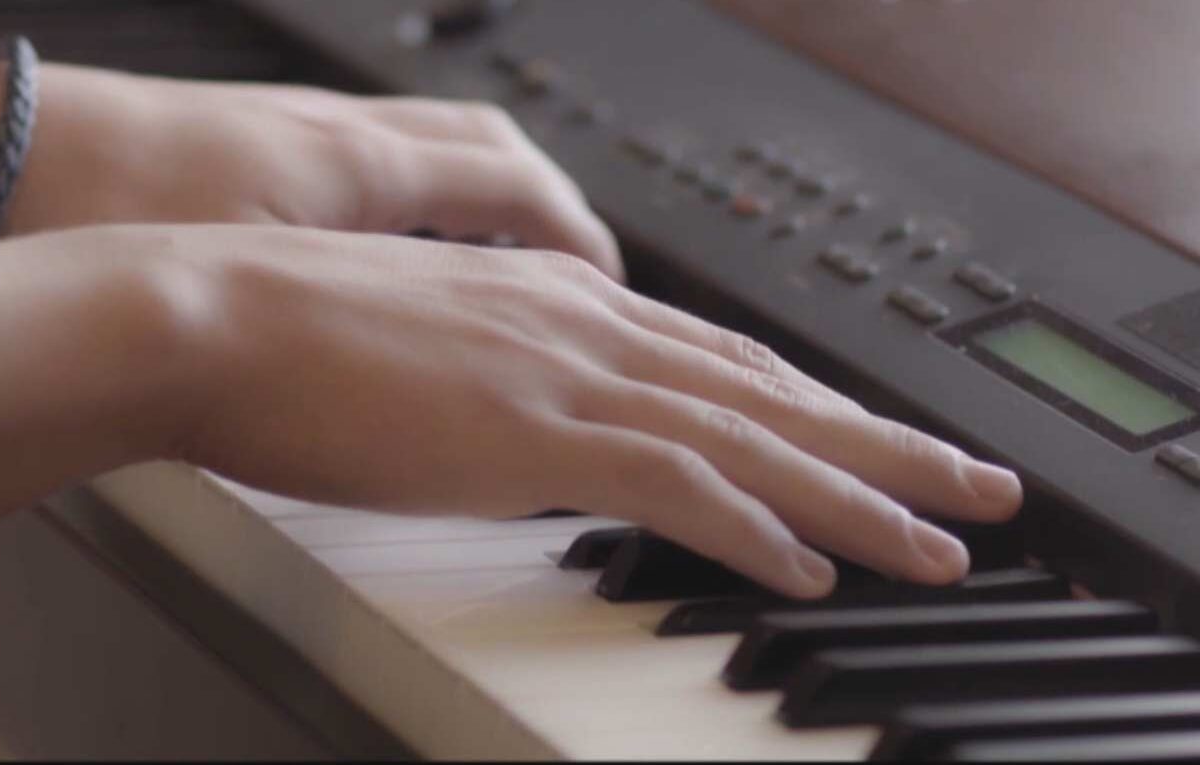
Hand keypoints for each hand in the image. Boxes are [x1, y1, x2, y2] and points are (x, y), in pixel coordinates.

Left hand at [12, 64, 623, 277]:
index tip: (613, 291)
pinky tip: (393, 250)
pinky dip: (415, 198)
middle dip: (553, 211)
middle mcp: (344, 134)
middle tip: (583, 274)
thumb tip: (439, 389)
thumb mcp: (256, 300)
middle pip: (493, 150)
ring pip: (434, 146)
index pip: (515, 187)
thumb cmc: (112, 210)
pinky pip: (374, 159)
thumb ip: (360, 335)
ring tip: (506, 259)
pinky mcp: (255, 141)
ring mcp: (300, 129)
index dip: (577, 240)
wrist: (0, 147)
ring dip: (488, 198)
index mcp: (361, 165)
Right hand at [153, 226, 1021, 598]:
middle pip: (777, 397)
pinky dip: (755, 527)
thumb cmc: (301, 337)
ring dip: (860, 498)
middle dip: (891, 448)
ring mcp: (571, 378)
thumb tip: (548, 417)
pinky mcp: (535, 433)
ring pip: (756, 441)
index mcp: (573, 308)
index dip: (822, 414)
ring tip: (940, 545)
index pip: (732, 367)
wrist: (218, 316)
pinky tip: (811, 567)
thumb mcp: (435, 344)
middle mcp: (595, 330)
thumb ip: (511, 373)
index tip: (885, 447)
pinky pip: (678, 484)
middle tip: (981, 488)